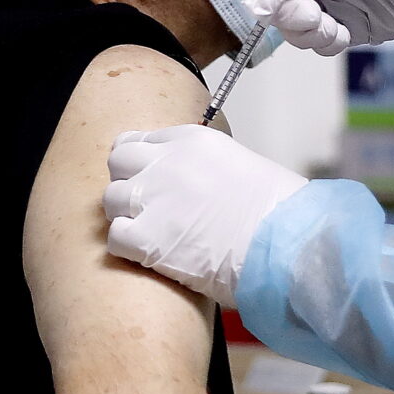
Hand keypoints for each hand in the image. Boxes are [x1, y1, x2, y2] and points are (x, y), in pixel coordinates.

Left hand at [103, 126, 308, 304]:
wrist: (283, 244)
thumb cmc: (277, 212)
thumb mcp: (241, 166)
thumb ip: (204, 168)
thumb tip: (192, 186)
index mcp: (191, 141)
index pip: (139, 140)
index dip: (138, 162)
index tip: (143, 176)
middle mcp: (165, 163)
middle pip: (118, 162)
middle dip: (127, 182)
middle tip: (144, 205)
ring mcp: (152, 198)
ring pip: (110, 199)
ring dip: (125, 215)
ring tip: (149, 233)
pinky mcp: (145, 238)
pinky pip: (114, 236)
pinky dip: (126, 246)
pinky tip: (149, 253)